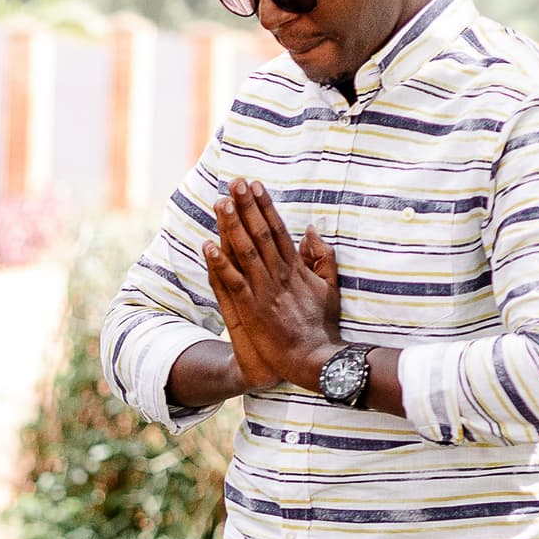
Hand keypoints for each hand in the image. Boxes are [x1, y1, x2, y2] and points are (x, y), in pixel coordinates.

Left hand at [200, 176, 349, 392]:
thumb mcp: (330, 287)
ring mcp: (265, 291)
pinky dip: (220, 264)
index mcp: (295, 267)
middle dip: (246, 206)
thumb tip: (311, 231)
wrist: (314, 357)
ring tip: (220, 202)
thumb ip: (322, 258)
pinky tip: (208, 246)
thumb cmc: (321, 325)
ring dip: (231, 226)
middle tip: (234, 182)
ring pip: (245, 251)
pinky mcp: (253, 310)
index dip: (264, 206)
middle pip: (259, 233)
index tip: (253, 186)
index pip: (277, 229)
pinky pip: (233, 282)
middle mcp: (279, 274)